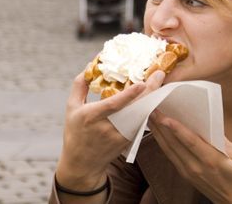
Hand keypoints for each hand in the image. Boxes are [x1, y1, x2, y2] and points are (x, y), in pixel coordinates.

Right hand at [56, 71, 165, 190]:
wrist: (82, 163)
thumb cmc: (75, 132)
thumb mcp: (72, 108)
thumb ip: (79, 86)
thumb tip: (88, 67)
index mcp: (92, 116)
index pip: (113, 105)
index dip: (128, 95)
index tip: (141, 83)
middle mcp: (107, 127)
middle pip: (133, 108)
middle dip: (148, 91)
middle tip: (159, 75)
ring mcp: (119, 136)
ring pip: (140, 115)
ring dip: (151, 98)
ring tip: (158, 82)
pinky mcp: (127, 140)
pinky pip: (140, 122)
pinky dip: (148, 108)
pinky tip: (153, 96)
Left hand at [148, 110, 231, 203]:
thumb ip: (222, 140)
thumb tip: (209, 123)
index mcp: (212, 160)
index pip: (191, 142)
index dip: (177, 130)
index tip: (166, 118)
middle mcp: (196, 167)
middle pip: (175, 144)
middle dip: (161, 126)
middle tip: (152, 109)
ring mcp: (188, 171)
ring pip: (169, 149)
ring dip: (158, 132)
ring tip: (150, 117)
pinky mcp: (184, 174)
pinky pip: (170, 155)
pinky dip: (162, 142)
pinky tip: (157, 132)